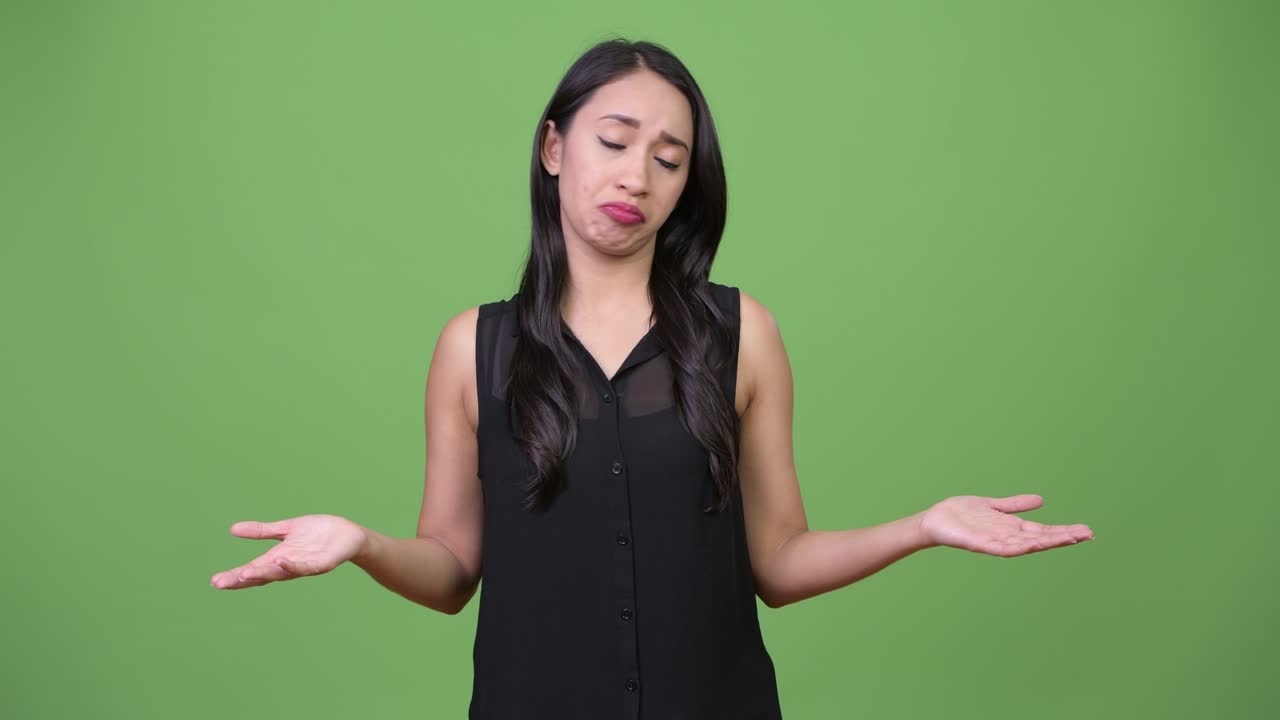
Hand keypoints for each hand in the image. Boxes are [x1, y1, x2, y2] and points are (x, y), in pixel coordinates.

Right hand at [210, 514, 366, 588]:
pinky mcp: (322, 563)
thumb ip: (262, 531)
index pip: (252, 570)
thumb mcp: (285, 530)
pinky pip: (306, 566)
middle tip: (221, 583)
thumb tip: (233, 529)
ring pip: (281, 572)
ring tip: (245, 573)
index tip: (215, 581)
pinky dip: (293, 564)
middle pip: (262, 575)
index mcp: (278, 558)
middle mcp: (288, 565)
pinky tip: (281, 560)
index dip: (235, 577)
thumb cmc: (317, 534)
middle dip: (242, 579)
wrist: (347, 535)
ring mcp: (305, 566)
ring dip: (264, 573)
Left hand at [917, 495, 1093, 556]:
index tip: (1086, 531)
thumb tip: (1041, 500)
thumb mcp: (994, 506)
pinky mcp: (980, 544)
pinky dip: (1017, 546)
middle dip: (1063, 537)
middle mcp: (1007, 536)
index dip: (1064, 531)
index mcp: (1012, 527)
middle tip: (1088, 535)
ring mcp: (995, 541)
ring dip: (1046, 542)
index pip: (1044, 530)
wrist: (935, 520)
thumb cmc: (962, 514)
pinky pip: (1001, 548)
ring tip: (1068, 539)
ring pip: (1026, 544)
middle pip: (1041, 538)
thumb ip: (1015, 505)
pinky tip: (1031, 544)